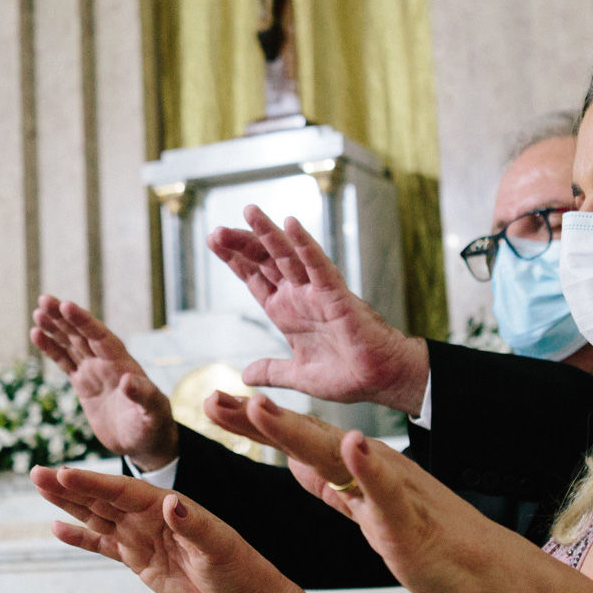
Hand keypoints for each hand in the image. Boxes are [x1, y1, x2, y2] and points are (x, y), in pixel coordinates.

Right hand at [30, 296, 178, 470]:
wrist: (144, 442)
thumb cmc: (154, 426)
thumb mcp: (153, 413)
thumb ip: (143, 396)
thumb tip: (128, 380)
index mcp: (123, 364)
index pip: (100, 337)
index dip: (83, 321)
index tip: (66, 305)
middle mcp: (107, 362)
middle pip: (82, 334)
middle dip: (64, 317)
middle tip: (44, 299)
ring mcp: (94, 371)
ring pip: (71, 344)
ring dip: (55, 328)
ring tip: (38, 312)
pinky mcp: (83, 384)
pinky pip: (64, 362)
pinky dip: (51, 349)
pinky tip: (36, 335)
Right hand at [30, 466, 295, 592]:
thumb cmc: (236, 565)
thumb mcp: (218, 544)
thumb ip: (193, 524)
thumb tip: (171, 503)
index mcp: (165, 505)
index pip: (122, 490)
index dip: (93, 482)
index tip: (65, 473)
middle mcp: (148, 516)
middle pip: (101, 497)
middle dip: (69, 486)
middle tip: (36, 472)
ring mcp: (140, 536)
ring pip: (96, 516)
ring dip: (68, 503)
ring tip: (40, 487)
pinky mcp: (137, 559)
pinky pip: (103, 544)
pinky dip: (80, 538)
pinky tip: (57, 529)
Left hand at [207, 207, 426, 412]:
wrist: (379, 381)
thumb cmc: (346, 375)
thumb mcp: (298, 375)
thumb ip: (272, 371)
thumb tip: (245, 375)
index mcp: (286, 312)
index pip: (255, 278)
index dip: (235, 260)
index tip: (214, 241)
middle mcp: (299, 296)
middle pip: (264, 261)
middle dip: (240, 244)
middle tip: (216, 231)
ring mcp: (316, 293)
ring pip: (288, 256)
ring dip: (268, 233)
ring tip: (249, 211)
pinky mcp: (337, 296)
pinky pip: (318, 266)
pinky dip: (305, 245)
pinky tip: (291, 225)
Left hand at [209, 394, 523, 592]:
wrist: (492, 578)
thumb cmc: (435, 547)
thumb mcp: (368, 516)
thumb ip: (336, 488)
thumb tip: (296, 464)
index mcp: (360, 472)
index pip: (299, 440)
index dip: (255, 423)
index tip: (213, 403)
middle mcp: (374, 470)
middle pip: (308, 438)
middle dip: (260, 418)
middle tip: (214, 395)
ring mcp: (394, 493)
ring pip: (338, 456)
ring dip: (298, 430)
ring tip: (260, 406)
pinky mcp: (413, 523)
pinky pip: (388, 493)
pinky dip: (369, 468)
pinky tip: (353, 444)